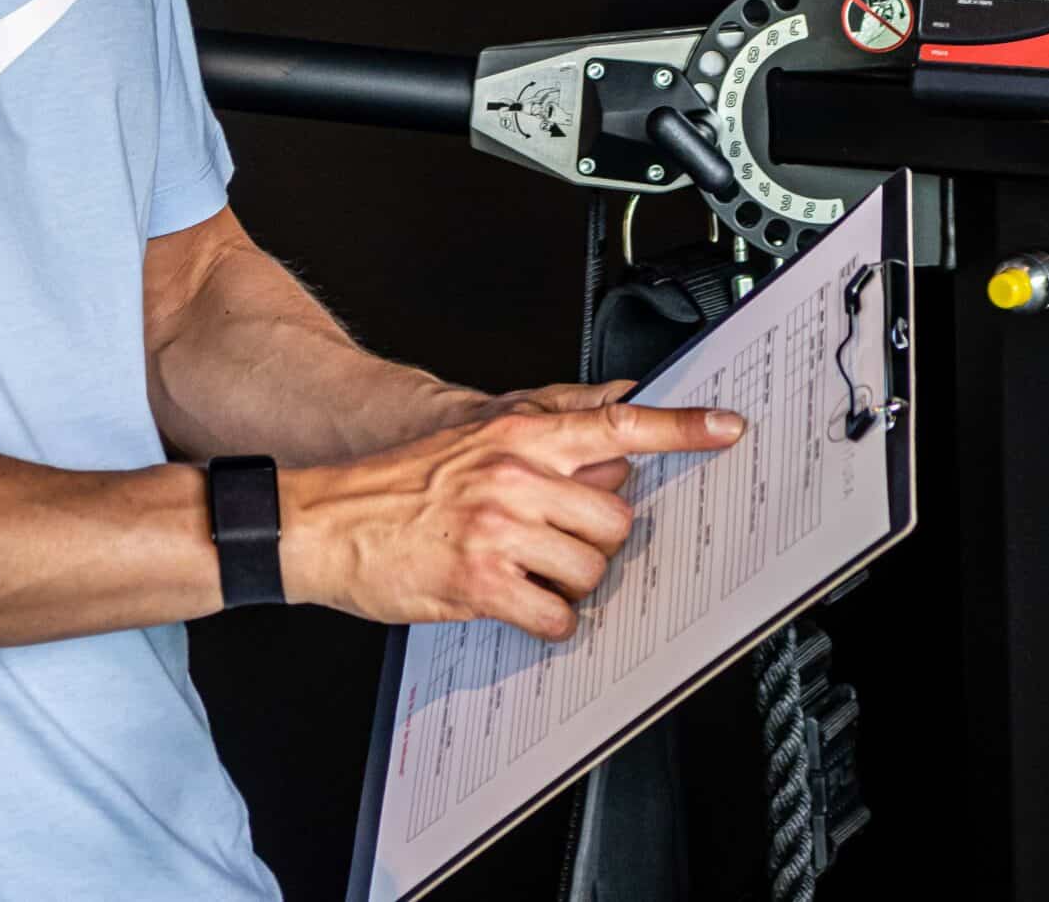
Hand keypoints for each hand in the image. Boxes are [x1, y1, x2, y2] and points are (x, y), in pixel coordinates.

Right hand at [278, 400, 746, 642]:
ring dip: (568, 585)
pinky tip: (514, 604)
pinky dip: (545, 622)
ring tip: (524, 574)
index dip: (681, 429)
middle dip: (596, 544)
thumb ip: (541, 440)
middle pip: (614, 519)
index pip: (616, 425)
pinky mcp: (481, 581)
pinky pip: (554, 616)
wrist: (322, 521)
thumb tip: (610, 447)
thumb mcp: (470, 443)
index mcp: (514, 435)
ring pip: (590, 571)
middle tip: (556, 546)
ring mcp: (499, 529)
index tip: (726, 429)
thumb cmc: (394, 489)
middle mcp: (513, 475)